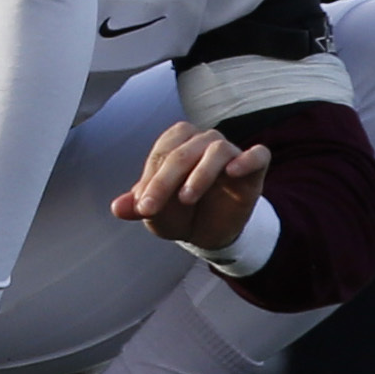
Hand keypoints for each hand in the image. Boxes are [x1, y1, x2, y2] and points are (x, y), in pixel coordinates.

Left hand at [119, 123, 274, 252]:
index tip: (142, 207)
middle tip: (150, 208)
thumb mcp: (156, 213)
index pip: (162, 153)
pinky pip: (258, 155)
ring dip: (200, 173)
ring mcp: (231, 153)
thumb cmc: (180, 212)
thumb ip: (137, 205)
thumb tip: (116, 208)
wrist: (210, 232)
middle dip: (165, 180)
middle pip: (184, 151)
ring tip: (186, 197)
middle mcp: (204, 141)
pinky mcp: (254, 169)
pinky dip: (247, 159)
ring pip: (216, 150)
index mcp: (178, 142)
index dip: (150, 179)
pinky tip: (234, 171)